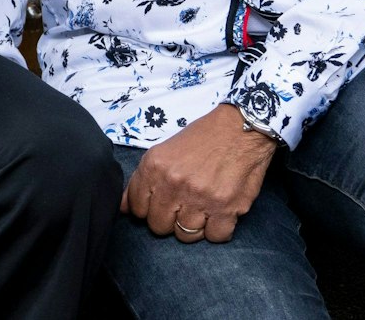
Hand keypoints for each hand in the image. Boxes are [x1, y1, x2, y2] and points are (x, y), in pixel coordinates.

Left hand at [122, 103, 277, 242]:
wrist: (241, 128)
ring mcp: (200, 198)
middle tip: (181, 207)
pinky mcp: (226, 208)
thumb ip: (142, 180)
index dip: (146, 209)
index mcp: (154, 167)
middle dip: (168, 220)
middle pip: (158, 226)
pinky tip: (217, 215)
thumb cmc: (202, 139)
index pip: (136, 208)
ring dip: (192, 227)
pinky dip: (216, 231)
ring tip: (200, 210)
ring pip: (185, 235)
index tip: (158, 204)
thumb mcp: (163, 151)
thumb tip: (123, 208)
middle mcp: (174, 184)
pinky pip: (214, 237)